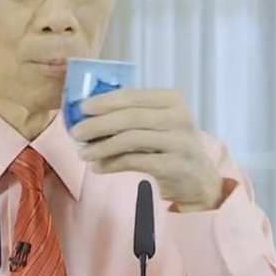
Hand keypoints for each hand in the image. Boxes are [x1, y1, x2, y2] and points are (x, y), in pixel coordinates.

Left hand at [69, 89, 223, 211]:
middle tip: (76, 133)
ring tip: (83, 153)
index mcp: (173, 99)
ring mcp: (179, 142)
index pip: (133, 96)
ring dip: (101, 147)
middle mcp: (179, 117)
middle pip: (130, 117)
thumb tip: (87, 115)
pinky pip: (134, 162)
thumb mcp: (158, 123)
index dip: (105, 101)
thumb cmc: (170, 145)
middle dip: (98, 124)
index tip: (82, 108)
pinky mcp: (174, 166)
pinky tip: (98, 166)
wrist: (199, 179)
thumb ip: (131, 114)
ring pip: (130, 140)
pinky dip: (112, 164)